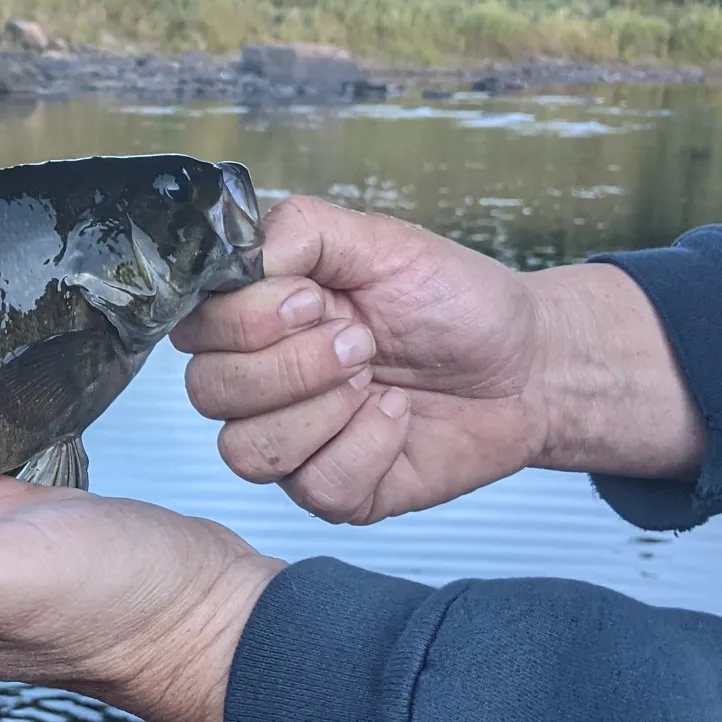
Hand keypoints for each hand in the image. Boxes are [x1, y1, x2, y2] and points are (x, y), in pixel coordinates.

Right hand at [172, 196, 704, 524]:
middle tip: (361, 341)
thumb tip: (242, 257)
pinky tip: (398, 417)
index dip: (247, 320)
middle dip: (292, 366)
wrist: (526, 363)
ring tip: (376, 380)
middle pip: (208, 392)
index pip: (195, 329)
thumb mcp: (378, 241)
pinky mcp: (332, 490)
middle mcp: (260, 381)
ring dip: (322, 411)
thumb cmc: (452, 300)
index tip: (315, 300)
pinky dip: (367, 446)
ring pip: (246, 451)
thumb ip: (300, 231)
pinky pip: (314, 486)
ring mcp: (291, 441)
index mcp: (257, 318)